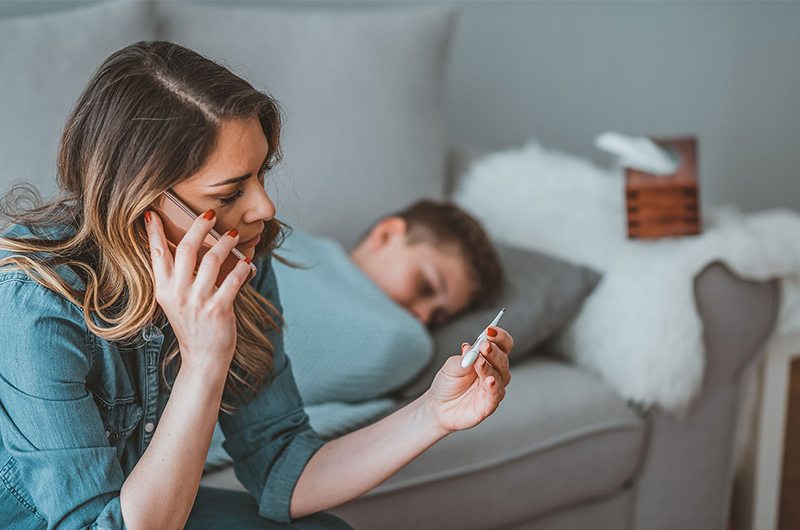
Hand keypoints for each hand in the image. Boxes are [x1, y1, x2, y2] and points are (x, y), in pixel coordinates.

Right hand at [144, 209, 251, 376]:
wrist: (203, 358)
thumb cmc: (193, 326)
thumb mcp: (176, 301)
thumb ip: (178, 278)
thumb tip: (190, 246)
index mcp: (164, 290)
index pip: (156, 254)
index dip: (154, 232)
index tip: (153, 212)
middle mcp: (178, 293)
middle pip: (185, 249)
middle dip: (198, 226)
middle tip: (209, 213)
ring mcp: (198, 302)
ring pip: (211, 260)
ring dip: (225, 243)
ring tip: (233, 234)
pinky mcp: (218, 309)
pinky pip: (232, 279)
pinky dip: (241, 267)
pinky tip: (245, 261)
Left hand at [425, 327, 512, 433]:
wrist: (437, 406)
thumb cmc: (447, 383)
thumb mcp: (451, 366)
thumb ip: (462, 358)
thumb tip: (469, 347)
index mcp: (488, 358)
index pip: (502, 345)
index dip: (499, 337)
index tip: (490, 330)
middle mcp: (495, 372)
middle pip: (503, 359)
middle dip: (494, 351)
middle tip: (484, 345)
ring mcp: (493, 388)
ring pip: (499, 376)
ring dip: (490, 367)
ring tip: (479, 362)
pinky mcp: (488, 405)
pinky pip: (495, 395)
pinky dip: (494, 387)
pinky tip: (489, 380)